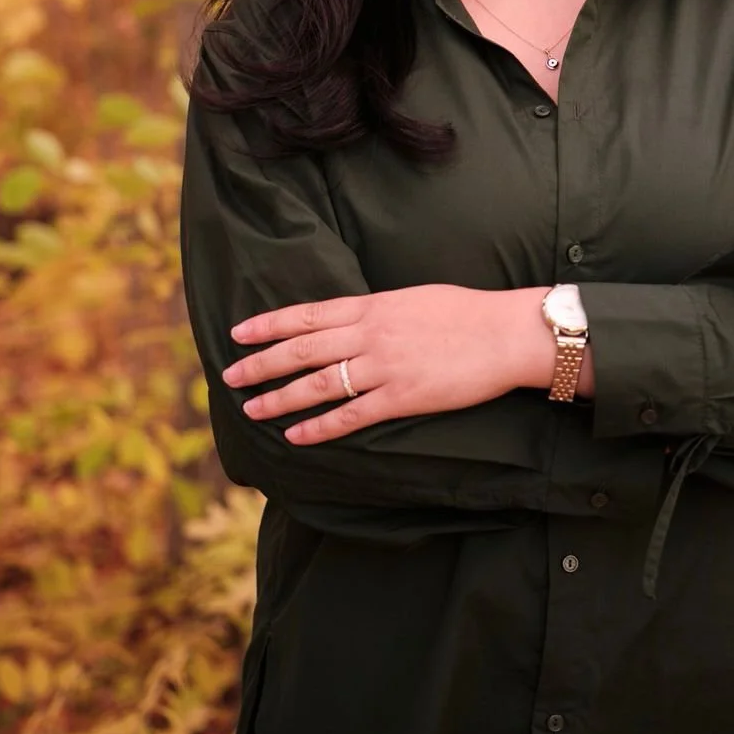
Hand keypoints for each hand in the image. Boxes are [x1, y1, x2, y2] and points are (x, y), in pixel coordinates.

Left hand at [222, 285, 550, 444]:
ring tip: (253, 410)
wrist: (504, 334)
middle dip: (261, 364)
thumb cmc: (465, 312)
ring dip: (280, 398)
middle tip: (230, 377)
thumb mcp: (413, 297)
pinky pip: (351, 416)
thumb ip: (377, 310)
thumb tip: (350, 318)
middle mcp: (370, 334)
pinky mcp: (402, 398)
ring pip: (318, 384)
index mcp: (373, 306)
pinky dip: (319, 427)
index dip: (270, 325)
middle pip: (302, 350)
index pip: (308, 315)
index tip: (238, 333)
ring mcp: (384, 367)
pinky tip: (296, 436)